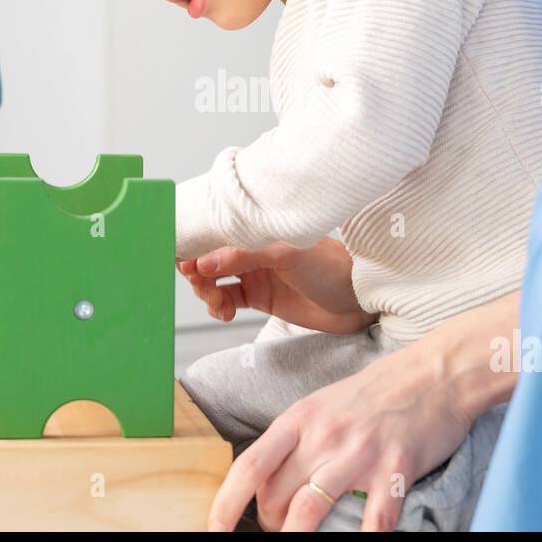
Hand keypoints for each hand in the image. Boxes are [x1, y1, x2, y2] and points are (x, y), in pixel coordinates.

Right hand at [176, 237, 373, 333]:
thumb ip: (245, 256)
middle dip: (196, 270)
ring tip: (218, 303)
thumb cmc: (333, 266)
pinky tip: (224, 312)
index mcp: (258, 229)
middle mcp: (253, 248)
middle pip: (208, 256)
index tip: (182, 256)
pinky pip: (227, 300)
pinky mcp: (260, 297)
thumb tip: (206, 261)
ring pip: (214, 280)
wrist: (359, 299)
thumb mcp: (288, 254)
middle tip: (200, 282)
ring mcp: (255, 273)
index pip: (216, 230)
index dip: (195, 242)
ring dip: (206, 291)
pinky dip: (218, 307)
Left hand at [207, 332, 474, 530]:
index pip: (250, 466)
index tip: (213, 528)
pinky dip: (362, 540)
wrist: (436, 372)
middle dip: (269, 524)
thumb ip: (298, 439)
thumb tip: (269, 478)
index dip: (225, 503)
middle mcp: (323, 435)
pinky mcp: (395, 468)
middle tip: (280, 529)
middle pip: (275, 496)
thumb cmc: (380, 390)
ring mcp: (359, 452)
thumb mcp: (325, 404)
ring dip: (296, 539)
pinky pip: (372, 520)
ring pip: (308, 511)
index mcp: (301, 418)